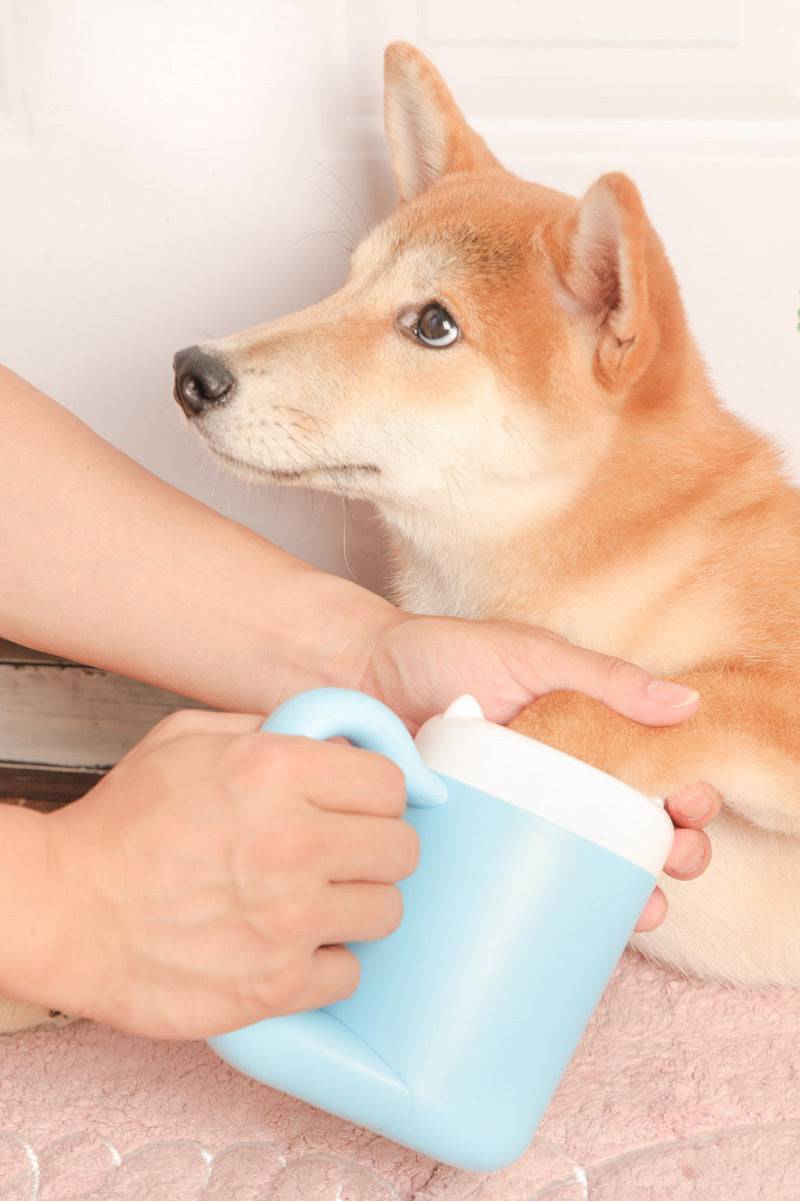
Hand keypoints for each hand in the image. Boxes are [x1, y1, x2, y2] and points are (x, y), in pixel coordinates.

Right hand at [31, 711, 418, 1039]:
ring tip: (316, 902)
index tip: (360, 807)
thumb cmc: (120, 824)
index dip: (377, 795)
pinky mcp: (276, 985)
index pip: (392, 784)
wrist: (61, 909)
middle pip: (402, 849)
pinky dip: (326, 964)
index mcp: (276, 771)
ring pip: (388, 911)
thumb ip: (268, 729)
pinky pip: (349, 974)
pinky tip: (291, 946)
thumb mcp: (188, 739)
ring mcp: (289, 919)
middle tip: (343, 855)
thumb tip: (333, 739)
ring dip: (358, 906)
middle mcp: (293, 842)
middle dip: (376, 849)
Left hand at [363, 613, 720, 932]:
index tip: (694, 806)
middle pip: (636, 830)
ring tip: (646, 910)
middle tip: (678, 859)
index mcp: (583, 735)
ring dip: (632, 898)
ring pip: (588, 868)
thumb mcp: (530, 656)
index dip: (687, 798)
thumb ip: (604, 678)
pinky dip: (554, 915)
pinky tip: (574, 933)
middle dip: (677, 854)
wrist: (354, 675)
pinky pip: (520, 887)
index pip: (654, 773)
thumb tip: (687, 705)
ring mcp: (516, 819)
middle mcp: (558, 783)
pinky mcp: (473, 846)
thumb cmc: (443, 653)